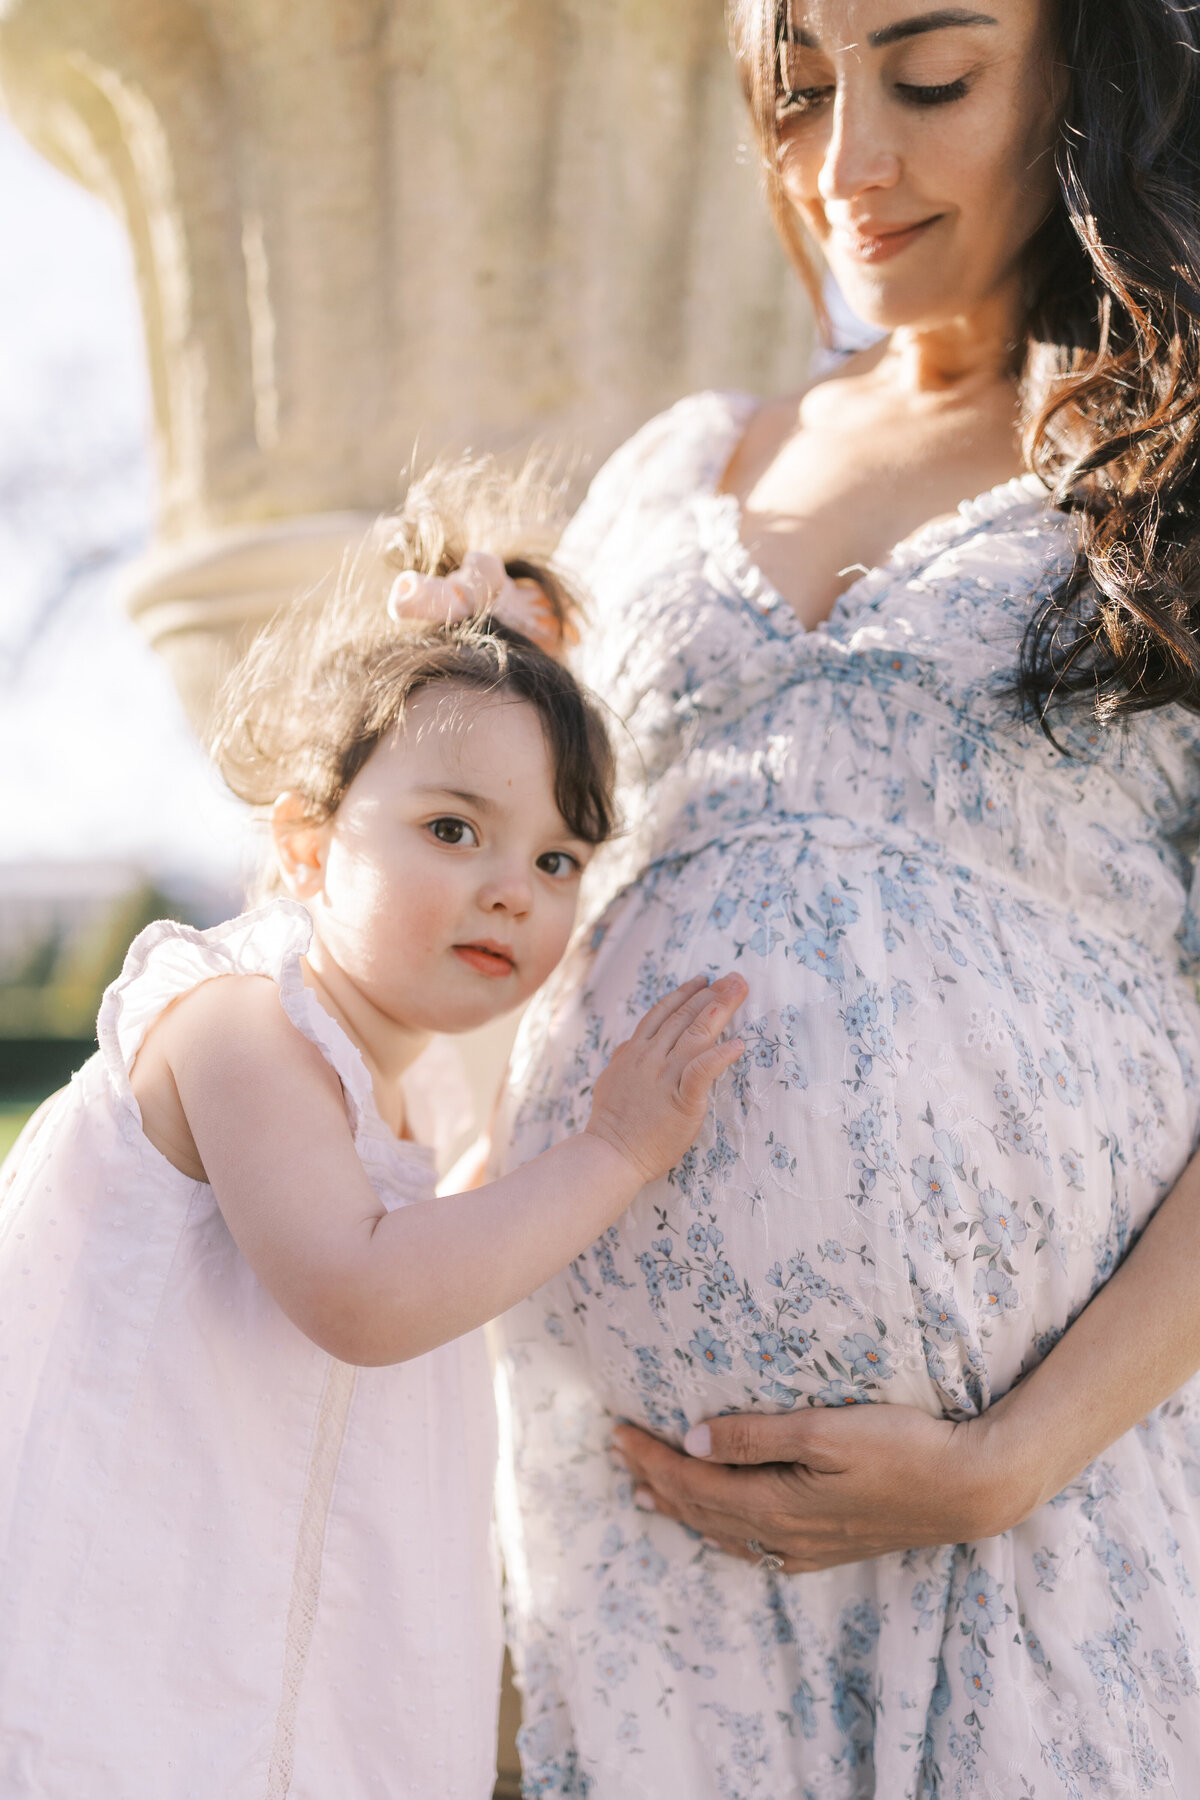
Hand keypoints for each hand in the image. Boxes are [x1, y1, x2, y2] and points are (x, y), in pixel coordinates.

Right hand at [586, 975, 746, 1184]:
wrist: (611, 1154)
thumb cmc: (612, 1123)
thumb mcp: (612, 1078)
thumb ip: (625, 1058)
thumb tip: (631, 1044)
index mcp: (634, 1051)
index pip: (662, 1013)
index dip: (686, 993)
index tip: (704, 980)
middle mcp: (650, 1057)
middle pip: (684, 1017)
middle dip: (712, 993)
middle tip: (734, 977)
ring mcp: (665, 1077)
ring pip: (696, 1034)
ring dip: (720, 1009)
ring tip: (739, 991)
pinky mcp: (681, 1100)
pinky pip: (702, 1072)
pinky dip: (720, 1056)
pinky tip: (738, 1044)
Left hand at [613, 1399, 1031, 1571]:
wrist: (969, 1489)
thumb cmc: (902, 1446)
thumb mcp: (824, 1430)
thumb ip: (755, 1436)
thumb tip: (691, 1440)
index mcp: (775, 1504)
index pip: (694, 1480)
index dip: (653, 1457)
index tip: (617, 1432)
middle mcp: (784, 1535)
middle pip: (702, 1509)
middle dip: (657, 1481)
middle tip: (618, 1456)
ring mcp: (808, 1547)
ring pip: (726, 1532)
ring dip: (683, 1511)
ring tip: (648, 1497)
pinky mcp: (830, 1547)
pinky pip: (758, 1549)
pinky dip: (724, 1534)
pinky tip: (721, 1531)